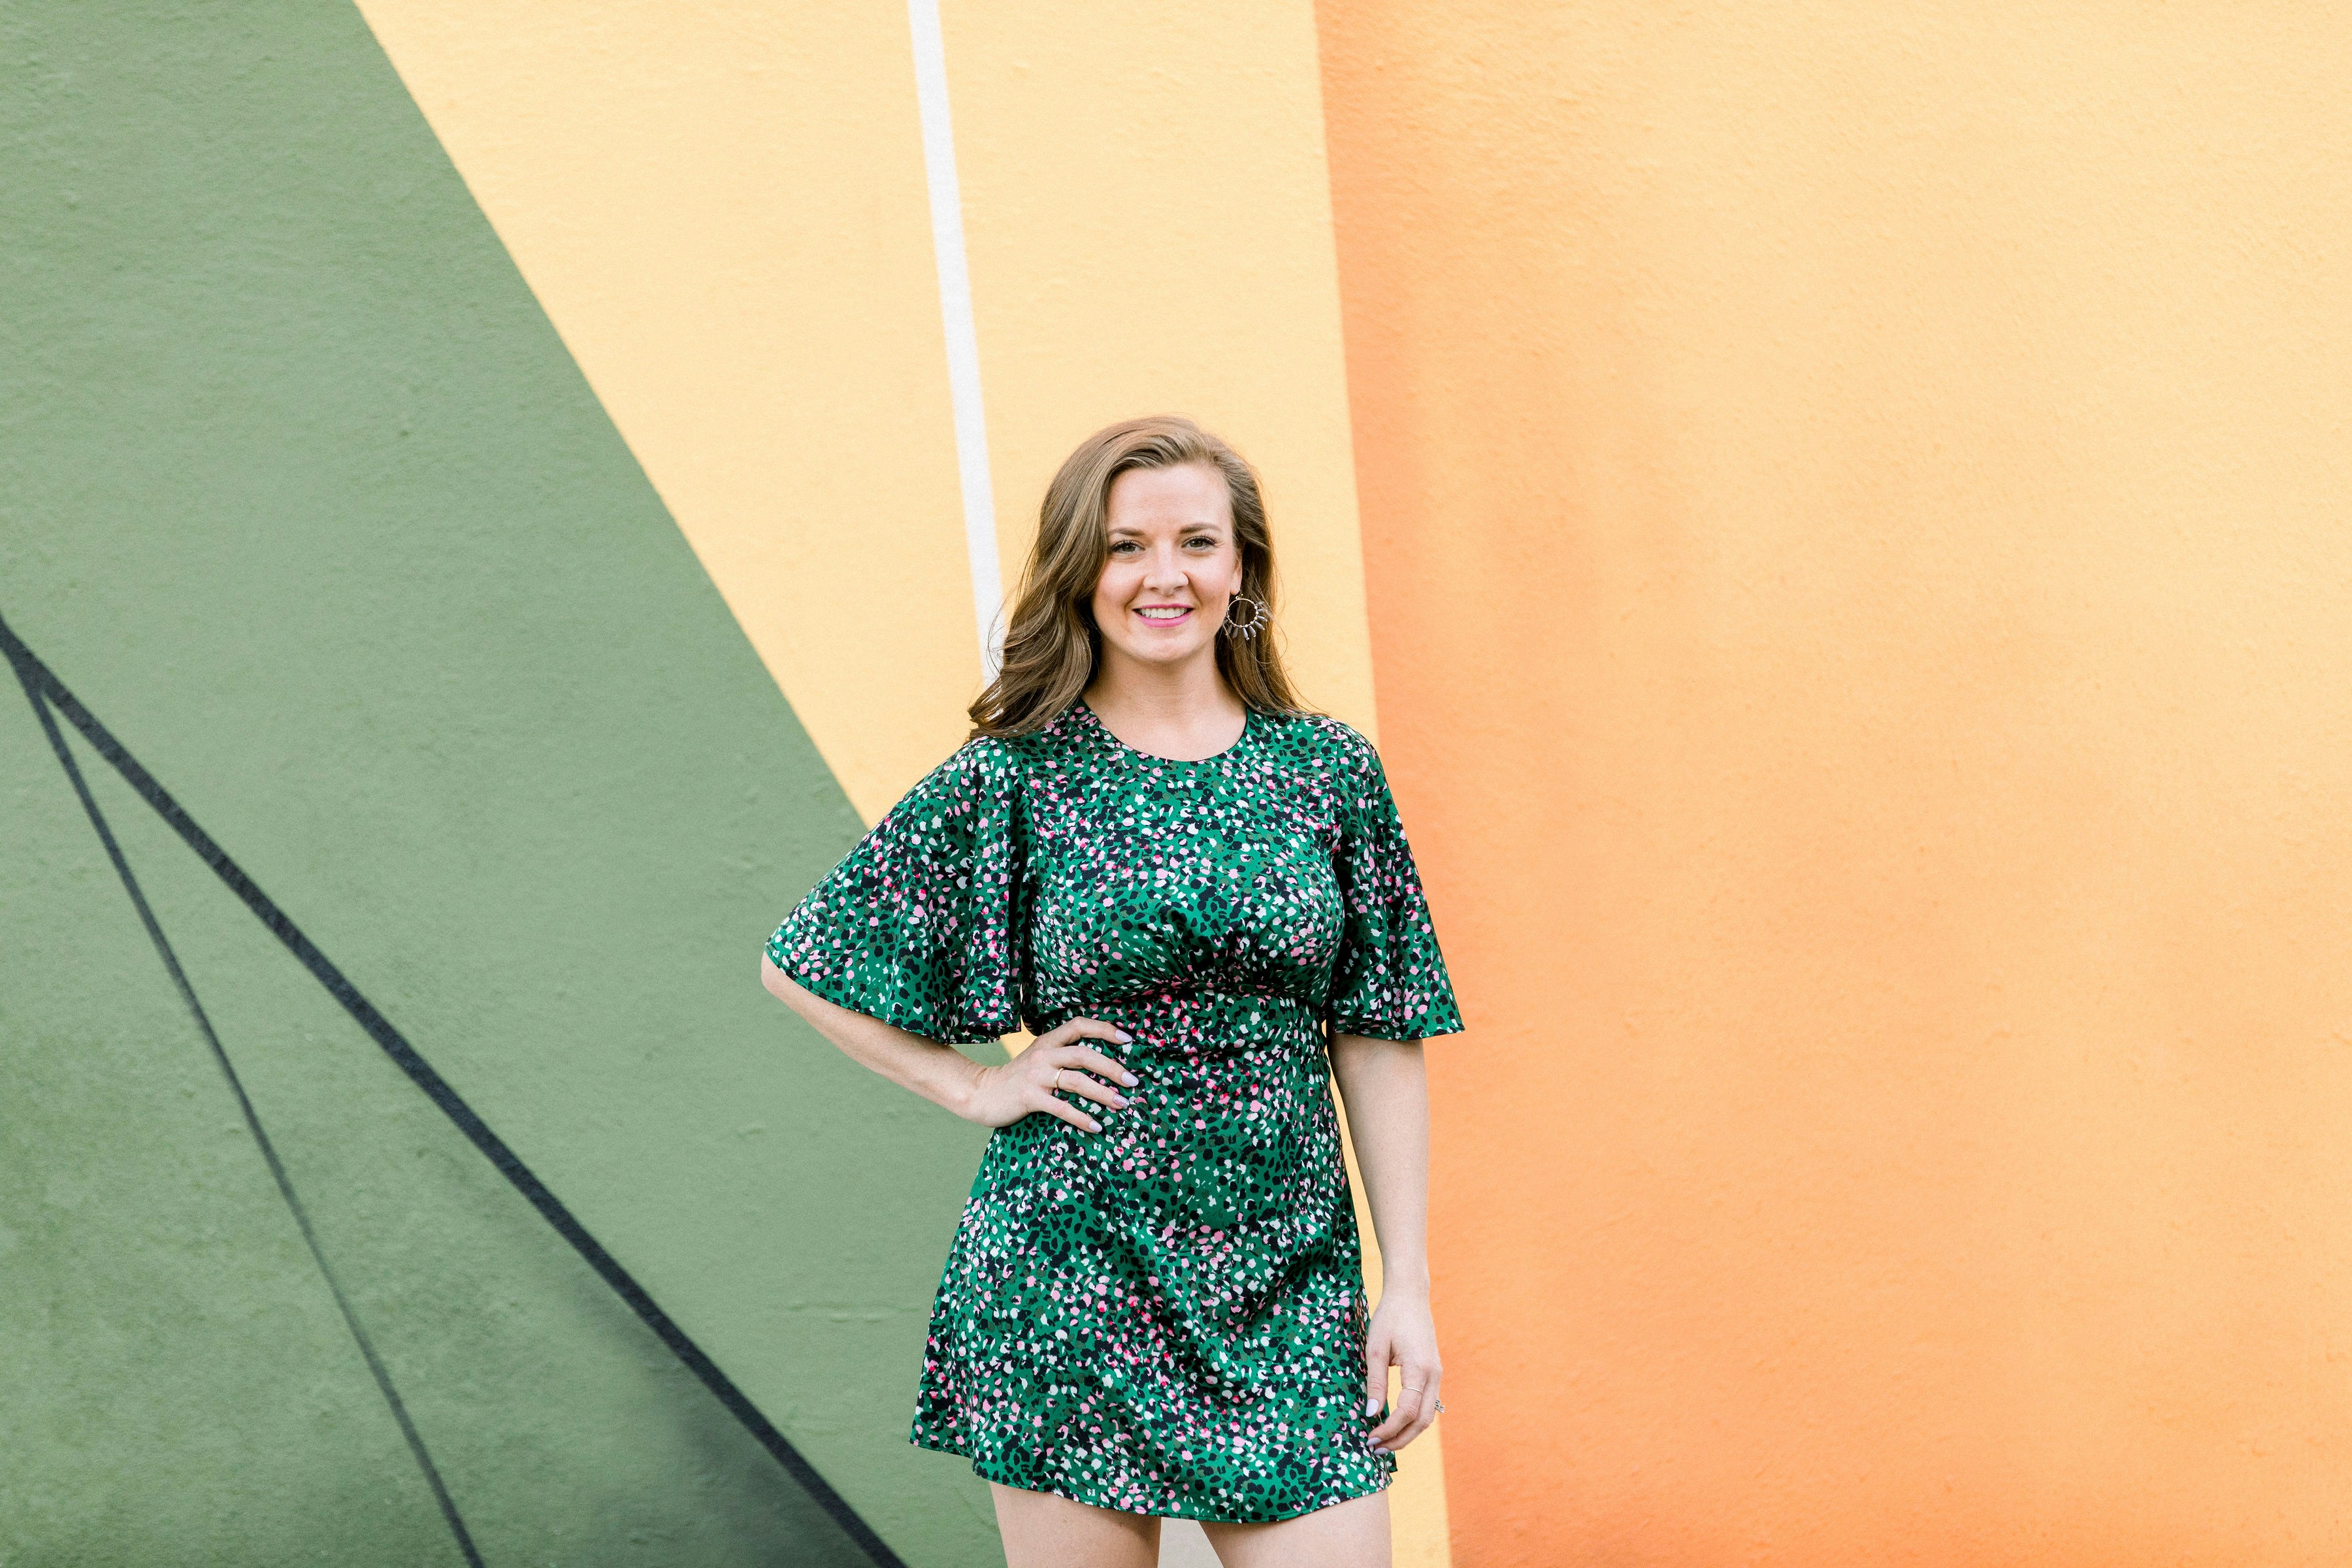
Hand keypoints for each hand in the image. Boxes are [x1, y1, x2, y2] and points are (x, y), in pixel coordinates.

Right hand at [958, 1017, 1138, 1132]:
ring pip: (1076, 1080)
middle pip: (1084, 1054)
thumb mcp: (1039, 1058)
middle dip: (1112, 1068)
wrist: (982, 1093)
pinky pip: (1061, 1107)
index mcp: (1048, 1041)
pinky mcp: (1029, 1097)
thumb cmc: (1017, 1078)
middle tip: (1133, 1081)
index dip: (1104, 1029)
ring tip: (1122, 1104)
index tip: (1129, 1039)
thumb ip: (1062, 1055)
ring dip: (1103, 1093)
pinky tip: (1096, 1125)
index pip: (1079, 1025)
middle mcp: (1043, 1055)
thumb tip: (1102, 1064)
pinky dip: (1081, 1117)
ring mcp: (1036, 1076)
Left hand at [1363, 1289, 1441, 1452]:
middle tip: (1375, 1449)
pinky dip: (1412, 1420)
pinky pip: (1426, 1405)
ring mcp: (1436, 1375)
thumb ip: (1375, 1382)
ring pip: (1427, 1416)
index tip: (1370, 1438)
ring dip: (1406, 1433)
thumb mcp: (1375, 1348)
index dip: (1389, 1429)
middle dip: (1399, 1439)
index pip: (1407, 1411)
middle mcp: (1433, 1375)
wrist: (1410, 1296)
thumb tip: (1371, 1414)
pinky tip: (1394, 1425)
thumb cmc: (1389, 1318)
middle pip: (1422, 1421)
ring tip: (1383, 1442)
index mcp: (1419, 1368)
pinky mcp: (1433, 1374)